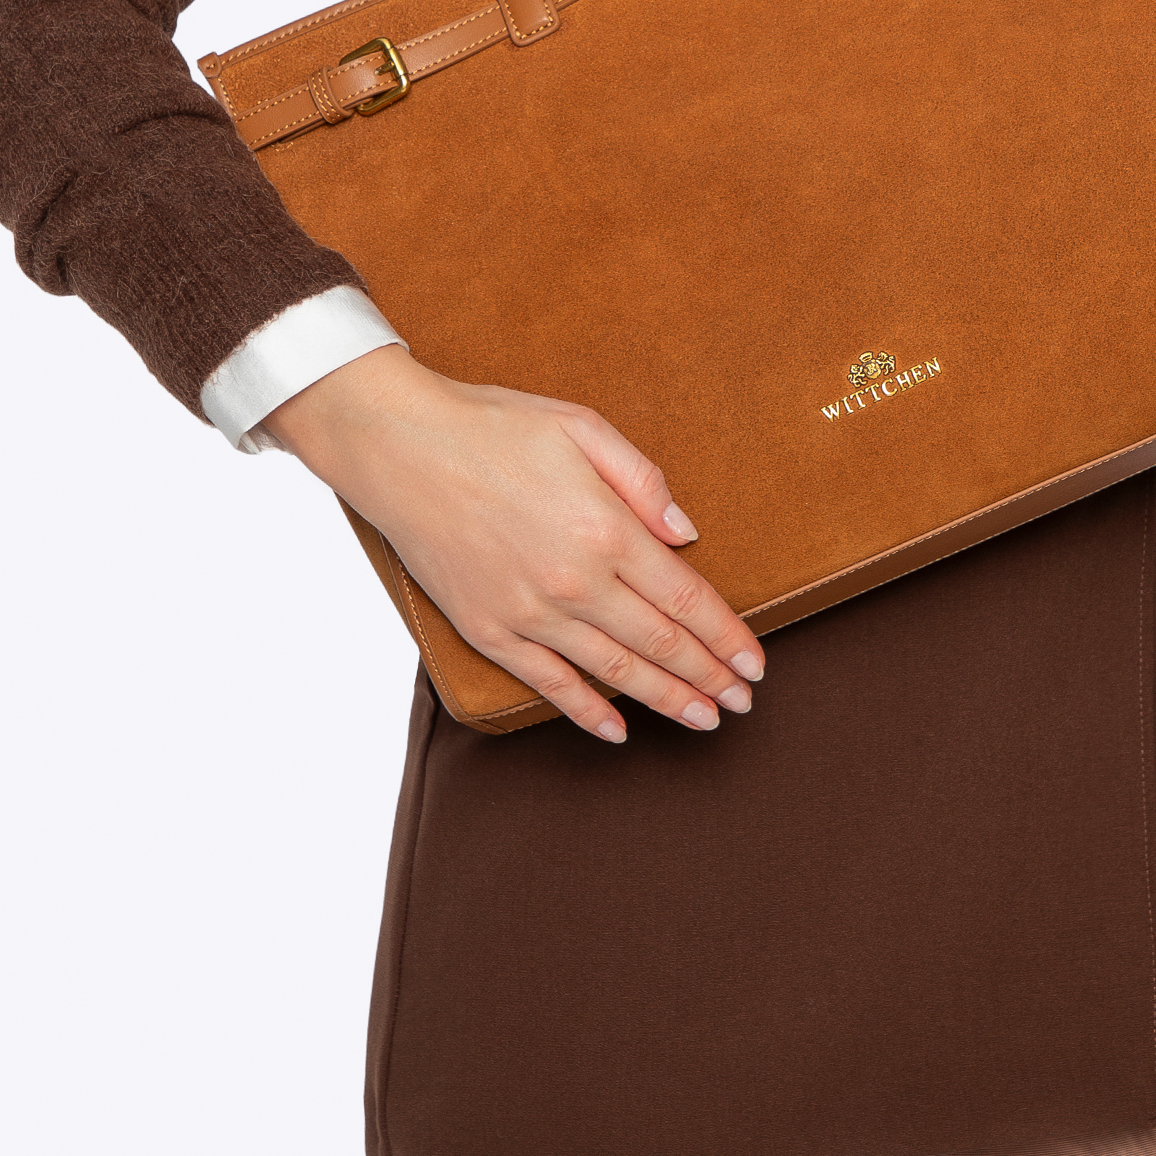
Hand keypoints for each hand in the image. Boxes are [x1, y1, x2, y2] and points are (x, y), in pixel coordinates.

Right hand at [264, 344, 764, 742]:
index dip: (726, 636)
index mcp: (604, 528)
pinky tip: (618, 729)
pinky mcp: (489, 631)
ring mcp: (529, 613)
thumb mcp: (581, 428)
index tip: (755, 663)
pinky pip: (549, 684)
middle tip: (743, 702)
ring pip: (614, 673)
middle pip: (659, 644)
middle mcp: (573, 581)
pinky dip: (587, 712)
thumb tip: (688, 536)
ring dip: (666, 700)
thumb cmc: (493, 426)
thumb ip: (644, 481)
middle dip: (709, 676)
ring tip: (703, 719)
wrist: (400, 448)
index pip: (685, 598)